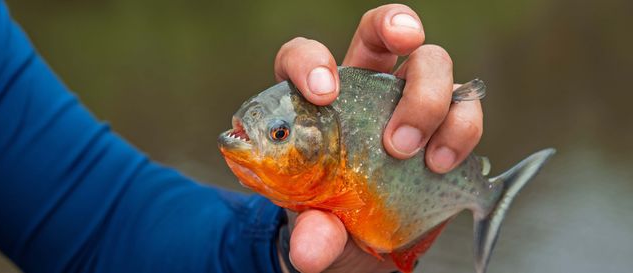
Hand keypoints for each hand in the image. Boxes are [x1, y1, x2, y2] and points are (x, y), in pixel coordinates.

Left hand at [272, 4, 482, 272]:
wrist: (366, 245)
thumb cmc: (329, 221)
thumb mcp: (314, 230)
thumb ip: (311, 233)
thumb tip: (311, 247)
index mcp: (316, 103)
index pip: (303, 57)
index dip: (310, 61)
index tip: (322, 93)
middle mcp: (362, 90)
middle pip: (380, 32)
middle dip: (394, 30)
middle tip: (396, 69)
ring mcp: (407, 102)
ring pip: (432, 61)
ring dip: (429, 98)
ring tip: (410, 152)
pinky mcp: (445, 126)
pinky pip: (466, 106)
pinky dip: (462, 128)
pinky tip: (441, 163)